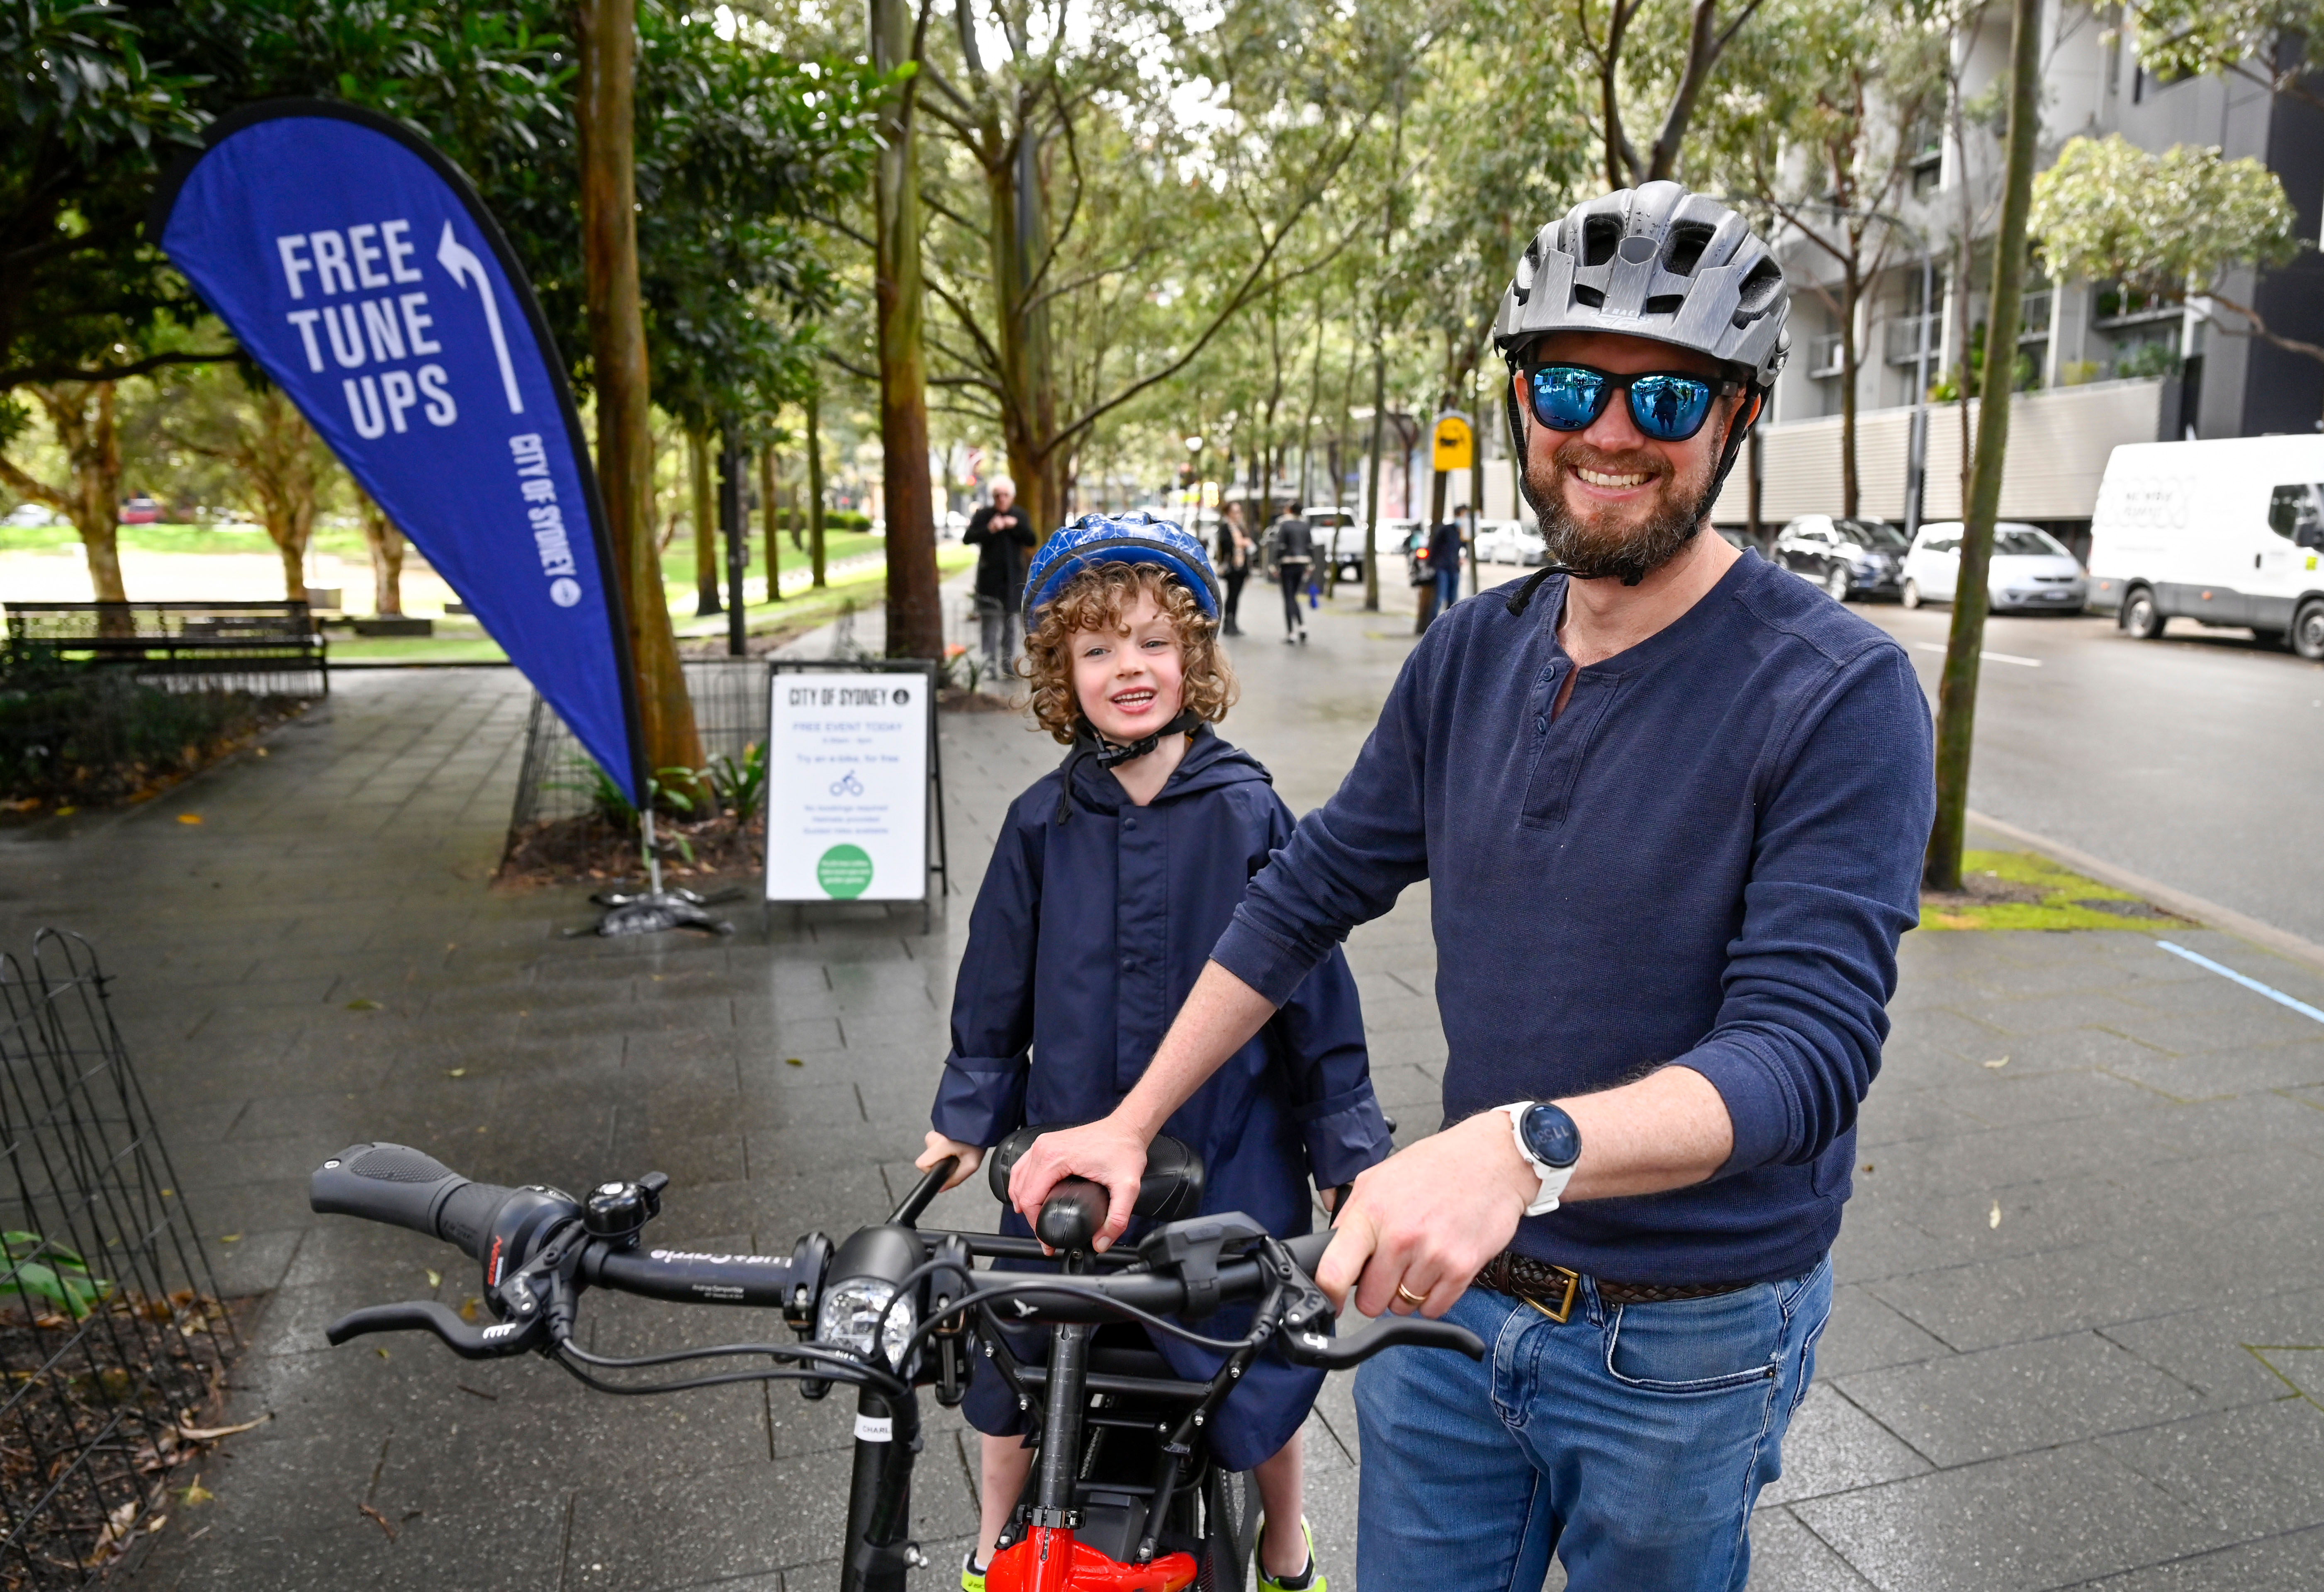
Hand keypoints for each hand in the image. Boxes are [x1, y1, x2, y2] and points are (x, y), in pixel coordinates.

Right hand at [916, 1131, 983, 1190]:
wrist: (981, 1123)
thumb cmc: (977, 1142)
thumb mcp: (971, 1164)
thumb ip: (955, 1179)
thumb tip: (941, 1188)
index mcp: (942, 1145)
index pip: (922, 1164)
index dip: (932, 1170)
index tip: (944, 1167)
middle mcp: (935, 1136)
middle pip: (927, 1157)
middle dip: (939, 1161)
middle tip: (955, 1157)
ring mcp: (935, 1130)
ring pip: (931, 1150)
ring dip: (942, 1153)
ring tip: (956, 1149)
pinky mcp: (937, 1128)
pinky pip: (935, 1143)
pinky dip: (943, 1146)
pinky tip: (954, 1143)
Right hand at [1007, 1116, 1148, 1251]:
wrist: (1127, 1127)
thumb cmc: (1124, 1149)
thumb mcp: (1127, 1187)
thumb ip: (1117, 1219)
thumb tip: (1100, 1242)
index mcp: (1054, 1157)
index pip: (1030, 1199)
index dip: (1036, 1226)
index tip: (1048, 1242)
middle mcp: (1043, 1148)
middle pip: (1022, 1191)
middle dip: (1030, 1218)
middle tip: (1045, 1237)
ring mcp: (1042, 1143)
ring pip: (1018, 1179)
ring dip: (1022, 1202)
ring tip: (1036, 1222)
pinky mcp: (1046, 1143)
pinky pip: (1023, 1167)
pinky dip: (1022, 1185)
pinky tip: (1027, 1197)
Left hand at [1313, 1114, 1532, 1318]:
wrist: (1492, 1159)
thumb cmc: (1435, 1166)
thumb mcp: (1378, 1178)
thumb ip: (1351, 1216)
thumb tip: (1331, 1250)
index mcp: (1372, 1212)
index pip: (1334, 1271)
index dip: (1328, 1295)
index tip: (1331, 1301)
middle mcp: (1401, 1237)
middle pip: (1371, 1302)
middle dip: (1375, 1292)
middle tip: (1388, 1270)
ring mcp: (1433, 1255)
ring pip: (1402, 1306)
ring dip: (1406, 1293)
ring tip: (1418, 1261)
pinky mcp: (1462, 1269)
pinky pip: (1434, 1309)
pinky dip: (1432, 1298)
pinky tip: (1436, 1271)